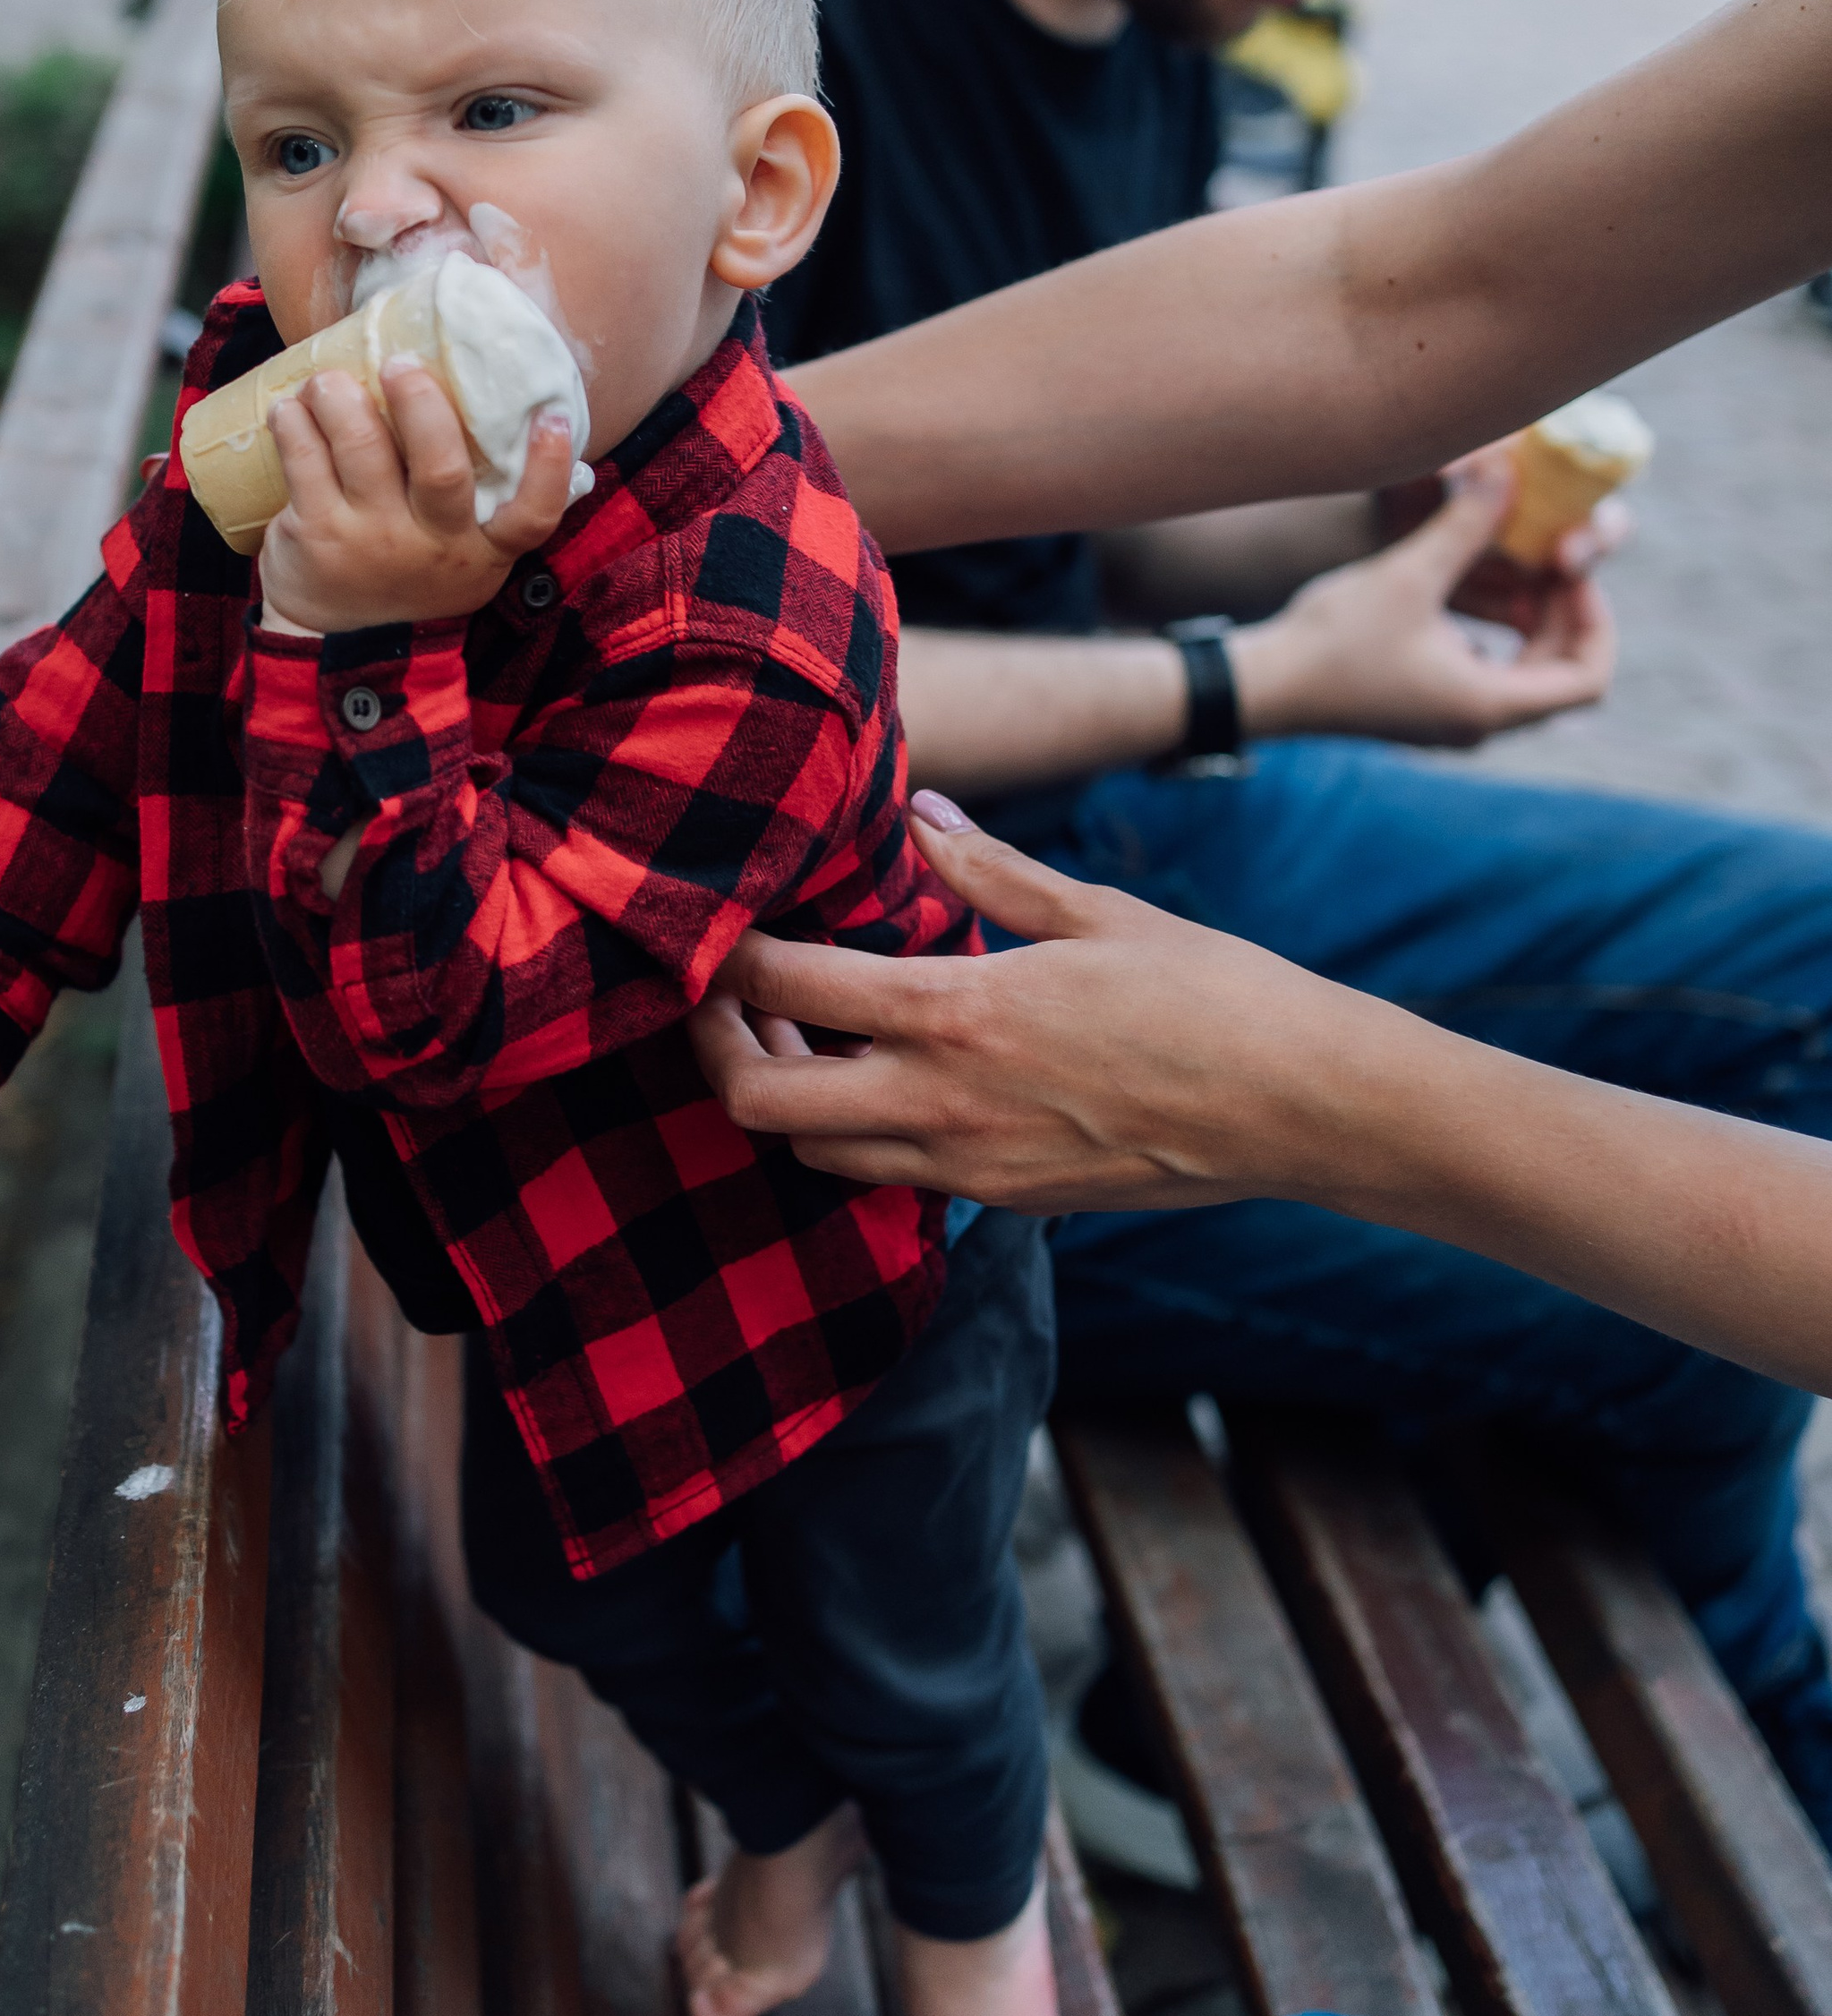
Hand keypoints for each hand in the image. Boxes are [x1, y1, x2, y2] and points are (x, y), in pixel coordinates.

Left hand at [255, 364, 577, 635]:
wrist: (333, 634)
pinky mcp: (317, 533)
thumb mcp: (463, 553)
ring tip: (329, 381)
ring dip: (341, 397)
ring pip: (362, 448)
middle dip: (421, 404)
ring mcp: (373, 542)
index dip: (548, 467)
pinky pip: (304, 460)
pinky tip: (291, 409)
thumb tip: (528, 408)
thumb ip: (487, 499)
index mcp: (483, 550)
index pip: (532, 518)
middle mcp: (432, 547)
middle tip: (400, 364)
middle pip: (441, 469)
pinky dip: (294, 422)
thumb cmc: (409, 567)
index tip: (552, 415)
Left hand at [689, 798, 1362, 1211]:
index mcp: (954, 1012)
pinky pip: (894, 1177)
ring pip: (818, 1152)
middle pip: (761, 1104)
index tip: (714, 927)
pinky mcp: (1006, 1202)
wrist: (1300, 1107)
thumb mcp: (1093, 910)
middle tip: (730, 999)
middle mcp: (942, 1103)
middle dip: (720, 1051)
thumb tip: (920, 813)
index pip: (783, 985)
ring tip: (807, 1033)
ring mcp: (971, 1167)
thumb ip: (987, 868)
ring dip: (790, 1097)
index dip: (723, 956)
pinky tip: (893, 1076)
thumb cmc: (1210, 992)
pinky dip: (862, 1132)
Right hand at [1233, 455, 1614, 749]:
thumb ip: (1466, 526)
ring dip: (1530, 623)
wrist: (1264, 686)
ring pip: (1525, 676)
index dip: (1595, 621)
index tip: (1566, 573)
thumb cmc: (1332, 639)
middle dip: (1564, 615)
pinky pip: (1487, 676)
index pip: (1587, 679)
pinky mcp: (1424, 710)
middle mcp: (1478, 725)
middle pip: (1561, 676)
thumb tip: (1508, 471)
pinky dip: (1494, 635)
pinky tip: (1465, 592)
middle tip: (1545, 560)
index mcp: (1488, 704)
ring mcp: (1450, 722)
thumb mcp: (1407, 575)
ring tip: (1512, 568)